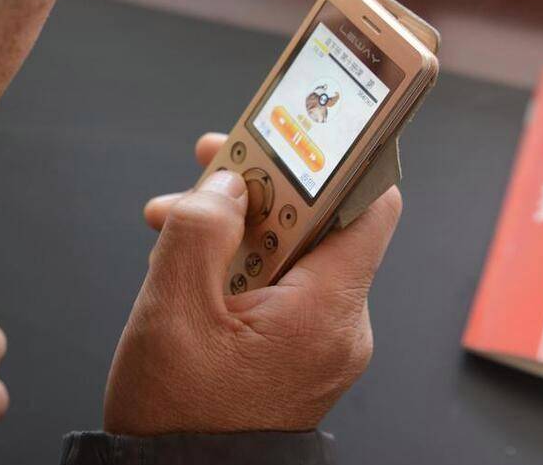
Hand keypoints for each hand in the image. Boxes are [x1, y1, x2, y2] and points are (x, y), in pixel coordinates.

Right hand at [104, 132, 400, 434]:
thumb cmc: (177, 417)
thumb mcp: (172, 309)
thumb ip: (201, 227)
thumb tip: (227, 184)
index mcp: (325, 312)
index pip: (370, 205)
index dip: (339, 156)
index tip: (301, 125)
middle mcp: (339, 325)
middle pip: (319, 221)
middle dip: (258, 188)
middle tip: (208, 168)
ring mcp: (321, 341)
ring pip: (293, 251)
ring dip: (236, 227)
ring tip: (177, 223)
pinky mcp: (300, 351)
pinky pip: (281, 284)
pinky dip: (239, 263)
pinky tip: (190, 264)